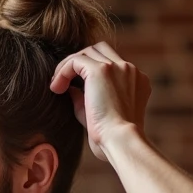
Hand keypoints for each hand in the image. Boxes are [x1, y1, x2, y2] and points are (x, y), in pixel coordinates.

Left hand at [48, 42, 149, 161]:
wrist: (119, 141)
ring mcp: (118, 67)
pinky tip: (56, 88)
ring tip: (56, 87)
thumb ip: (85, 99)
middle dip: (79, 62)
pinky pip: (76, 60)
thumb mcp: (97, 115)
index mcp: (136, 81)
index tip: (74, 87)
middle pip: (100, 50)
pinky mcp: (102, 70)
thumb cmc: (110, 138)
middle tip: (62, 82)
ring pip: (87, 52)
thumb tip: (70, 89)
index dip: (90, 70)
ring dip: (69, 66)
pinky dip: (63, 71)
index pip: (111, 63)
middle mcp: (129, 70)